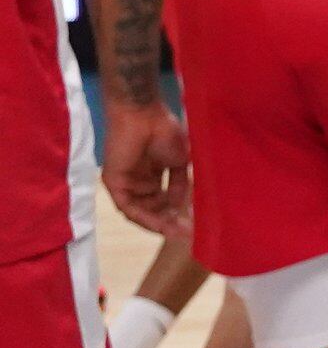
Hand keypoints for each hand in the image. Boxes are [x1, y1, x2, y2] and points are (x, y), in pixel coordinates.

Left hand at [99, 101, 186, 237]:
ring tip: (176, 231)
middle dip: (169, 222)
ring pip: (141, 212)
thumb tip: (181, 205)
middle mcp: (138, 182)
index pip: (162, 201)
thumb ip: (180, 184)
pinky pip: (128, 207)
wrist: (143, 114)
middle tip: (186, 232)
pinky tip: (160, 224)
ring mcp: (125, 183)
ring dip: (158, 223)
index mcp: (152, 175)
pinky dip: (144, 217)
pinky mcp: (114, 183)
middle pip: (152, 209)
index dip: (177, 213)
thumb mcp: (179, 162)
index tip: (193, 224)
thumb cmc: (163, 130)